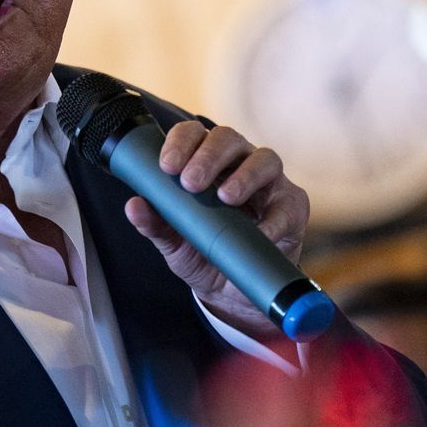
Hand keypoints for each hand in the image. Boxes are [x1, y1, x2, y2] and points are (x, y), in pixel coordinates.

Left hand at [122, 121, 309, 339]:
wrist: (231, 293)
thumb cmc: (202, 253)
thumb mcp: (173, 243)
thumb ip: (154, 224)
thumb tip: (133, 205)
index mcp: (205, 162)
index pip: (193, 134)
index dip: (180, 142)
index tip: (166, 167)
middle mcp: (238, 163)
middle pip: (228, 138)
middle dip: (208, 156)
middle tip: (190, 182)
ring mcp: (269, 182)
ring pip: (265, 158)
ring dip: (244, 175)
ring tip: (226, 198)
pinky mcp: (292, 207)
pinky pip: (288, 203)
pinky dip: (274, 218)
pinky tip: (259, 231)